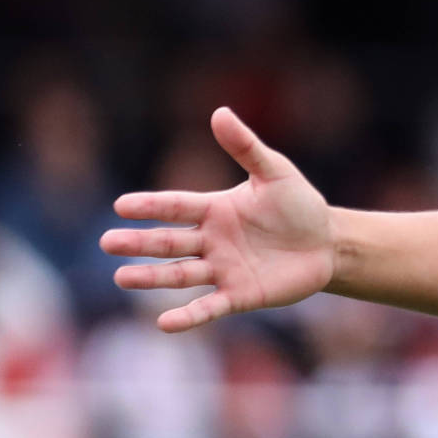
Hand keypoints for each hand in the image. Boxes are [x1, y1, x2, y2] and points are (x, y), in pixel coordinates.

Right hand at [101, 107, 335, 332]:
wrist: (329, 243)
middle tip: (107, 243)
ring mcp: (223, 269)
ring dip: (151, 278)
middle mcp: (211, 240)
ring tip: (122, 278)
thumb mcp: (276, 172)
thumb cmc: (300, 205)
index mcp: (214, 209)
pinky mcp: (240, 295)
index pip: (174, 206)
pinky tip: (164, 325)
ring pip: (180, 274)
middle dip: (138, 243)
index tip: (121, 206)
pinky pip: (209, 308)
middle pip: (168, 242)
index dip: (149, 207)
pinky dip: (188, 316)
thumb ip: (246, 147)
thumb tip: (219, 112)